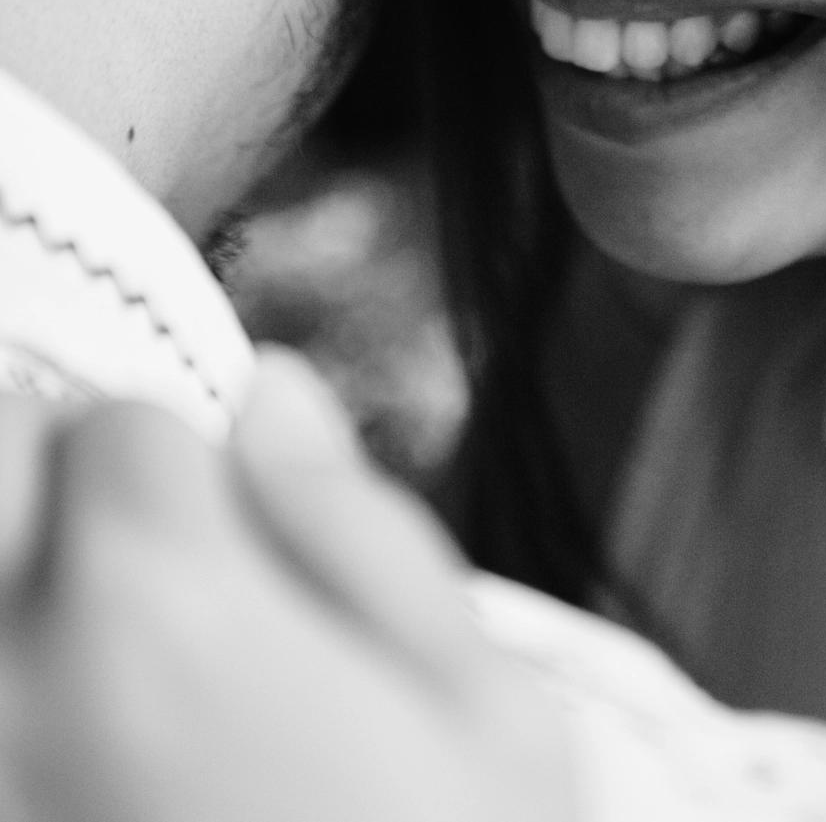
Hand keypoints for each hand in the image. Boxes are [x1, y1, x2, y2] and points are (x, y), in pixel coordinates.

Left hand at [0, 350, 572, 821]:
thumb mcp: (480, 707)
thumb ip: (356, 526)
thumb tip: (272, 389)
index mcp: (166, 617)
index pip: (115, 418)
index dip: (196, 452)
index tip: (250, 530)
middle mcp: (10, 685)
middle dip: (70, 465)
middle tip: (164, 552)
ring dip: (37, 557)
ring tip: (138, 636)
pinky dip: (26, 671)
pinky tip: (97, 735)